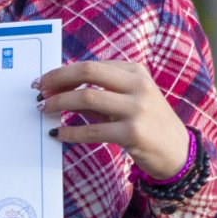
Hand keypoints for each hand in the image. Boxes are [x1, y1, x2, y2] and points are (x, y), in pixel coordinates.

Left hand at [36, 61, 191, 179]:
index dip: (63, 72)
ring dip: (59, 103)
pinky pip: (92, 130)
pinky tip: (58, 133)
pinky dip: (70, 131)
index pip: (91, 65)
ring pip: (87, 98)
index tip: (44, 80)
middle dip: (58, 79)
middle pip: (88, 72)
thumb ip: (100, 93)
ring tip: (43, 110)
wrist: (178, 152)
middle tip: (38, 90)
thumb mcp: (129, 100)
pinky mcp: (133, 133)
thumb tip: (59, 90)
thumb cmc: (147, 123)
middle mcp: (138, 85)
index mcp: (135, 72)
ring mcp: (137, 108)